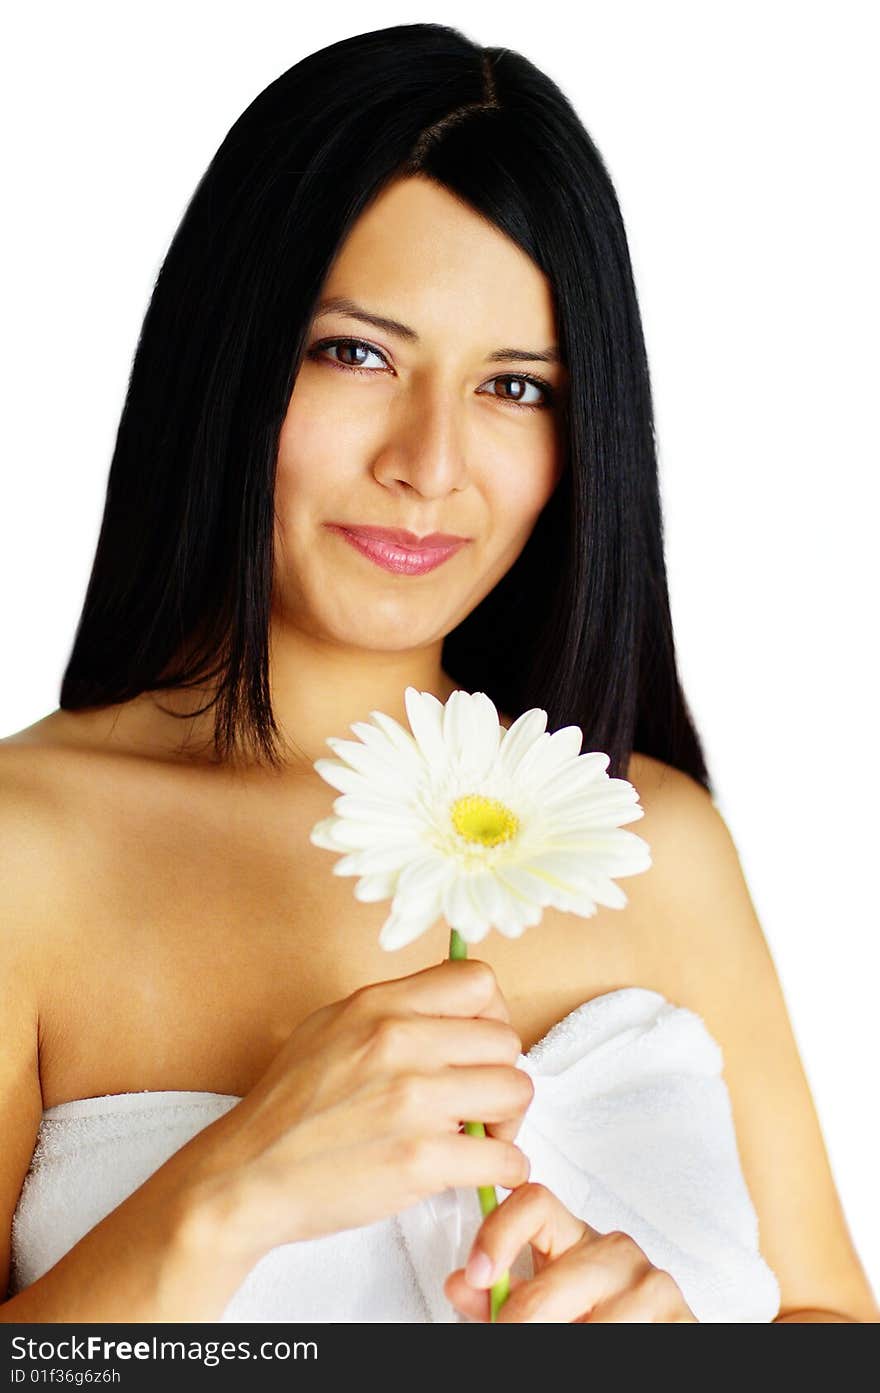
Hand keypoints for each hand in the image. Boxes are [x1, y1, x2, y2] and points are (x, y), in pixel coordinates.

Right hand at [188, 959, 532, 1260]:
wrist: (246, 1176)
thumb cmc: (288, 1108)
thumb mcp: (331, 1026)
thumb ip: (392, 1010)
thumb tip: (450, 1007)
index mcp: (379, 1005)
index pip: (478, 981)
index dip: (491, 1015)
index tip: (479, 1045)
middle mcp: (399, 1042)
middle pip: (506, 1039)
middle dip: (501, 1072)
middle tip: (483, 1102)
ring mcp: (412, 1101)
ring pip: (516, 1091)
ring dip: (509, 1121)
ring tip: (482, 1137)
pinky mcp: (419, 1160)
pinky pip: (504, 1159)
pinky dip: (506, 1172)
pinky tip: (483, 1173)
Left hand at [445, 1182, 698, 1321]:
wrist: (655, 1342)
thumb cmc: (595, 1320)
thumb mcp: (544, 1303)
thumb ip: (501, 1295)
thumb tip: (460, 1284)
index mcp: (575, 1236)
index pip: (531, 1202)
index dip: (498, 1234)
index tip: (475, 1273)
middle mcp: (615, 1250)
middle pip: (545, 1289)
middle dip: (518, 1326)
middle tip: (507, 1337)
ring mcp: (650, 1282)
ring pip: (585, 1328)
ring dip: (563, 1343)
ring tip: (565, 1343)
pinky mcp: (679, 1315)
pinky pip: (625, 1338)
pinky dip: (599, 1353)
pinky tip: (596, 1342)